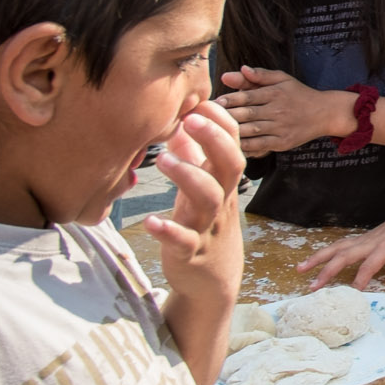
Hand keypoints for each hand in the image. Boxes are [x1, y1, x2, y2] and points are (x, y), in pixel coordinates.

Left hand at [145, 102, 245, 299]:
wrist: (212, 281)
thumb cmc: (203, 226)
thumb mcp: (202, 190)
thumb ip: (192, 157)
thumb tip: (180, 124)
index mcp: (223, 183)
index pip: (233, 145)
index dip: (222, 123)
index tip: (202, 103)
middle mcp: (220, 200)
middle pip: (231, 165)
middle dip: (215, 139)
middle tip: (190, 119)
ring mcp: (207, 226)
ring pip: (208, 197)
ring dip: (188, 175)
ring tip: (162, 160)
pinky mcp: (190, 252)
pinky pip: (183, 241)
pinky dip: (167, 230)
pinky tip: (150, 220)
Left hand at [216, 66, 353, 155]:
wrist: (325, 113)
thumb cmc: (299, 94)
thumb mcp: (282, 79)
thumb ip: (259, 75)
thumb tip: (238, 69)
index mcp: (275, 93)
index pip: (247, 95)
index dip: (228, 100)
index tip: (212, 103)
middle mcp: (277, 110)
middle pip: (245, 114)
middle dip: (224, 116)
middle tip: (203, 119)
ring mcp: (280, 128)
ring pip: (250, 131)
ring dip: (230, 132)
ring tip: (211, 132)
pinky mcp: (282, 143)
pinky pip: (259, 146)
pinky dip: (243, 147)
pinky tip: (229, 146)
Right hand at [295, 203, 384, 290]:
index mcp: (384, 245)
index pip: (370, 264)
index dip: (361, 278)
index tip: (352, 293)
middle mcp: (369, 242)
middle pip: (344, 255)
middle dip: (327, 271)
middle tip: (313, 287)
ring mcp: (362, 240)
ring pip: (336, 248)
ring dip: (317, 258)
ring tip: (300, 269)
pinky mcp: (360, 239)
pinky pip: (339, 245)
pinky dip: (325, 252)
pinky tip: (313, 260)